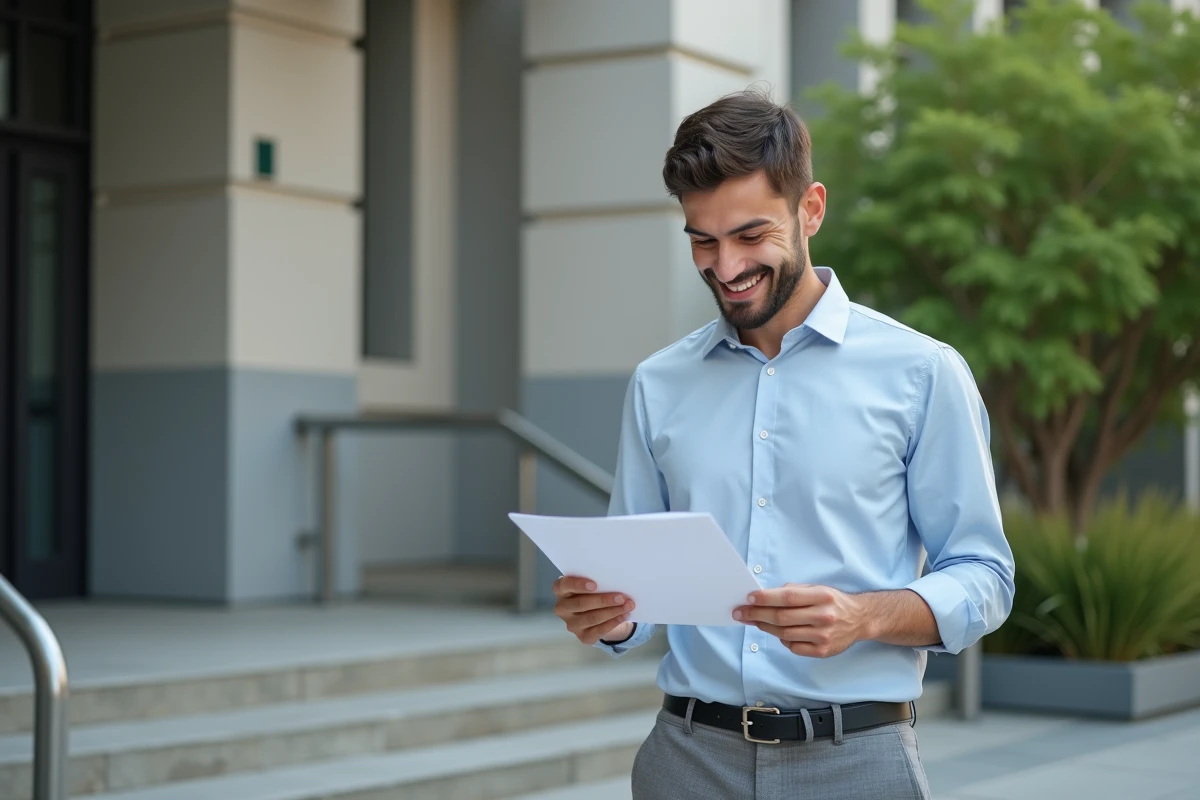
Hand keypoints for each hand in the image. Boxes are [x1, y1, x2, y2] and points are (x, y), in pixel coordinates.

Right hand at [553, 575, 635, 644]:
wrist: (596, 611)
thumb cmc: (593, 591)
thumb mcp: (591, 584)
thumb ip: (597, 581)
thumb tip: (616, 581)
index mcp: (561, 590)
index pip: (565, 585)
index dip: (578, 585)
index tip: (595, 585)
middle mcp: (562, 608)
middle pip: (581, 604)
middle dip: (603, 600)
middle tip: (621, 597)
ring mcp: (571, 624)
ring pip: (592, 618)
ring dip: (612, 612)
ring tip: (628, 606)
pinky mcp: (582, 636)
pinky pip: (598, 631)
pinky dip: (613, 622)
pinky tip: (624, 616)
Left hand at [734, 583, 867, 658]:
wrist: (860, 619)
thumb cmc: (833, 602)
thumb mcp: (818, 588)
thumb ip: (795, 591)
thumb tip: (766, 596)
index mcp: (822, 596)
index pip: (788, 597)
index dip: (766, 598)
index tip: (749, 598)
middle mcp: (824, 616)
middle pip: (782, 617)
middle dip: (757, 614)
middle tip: (741, 612)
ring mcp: (823, 636)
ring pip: (784, 633)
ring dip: (765, 627)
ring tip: (753, 621)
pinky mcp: (822, 651)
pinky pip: (793, 647)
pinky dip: (782, 639)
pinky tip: (778, 632)